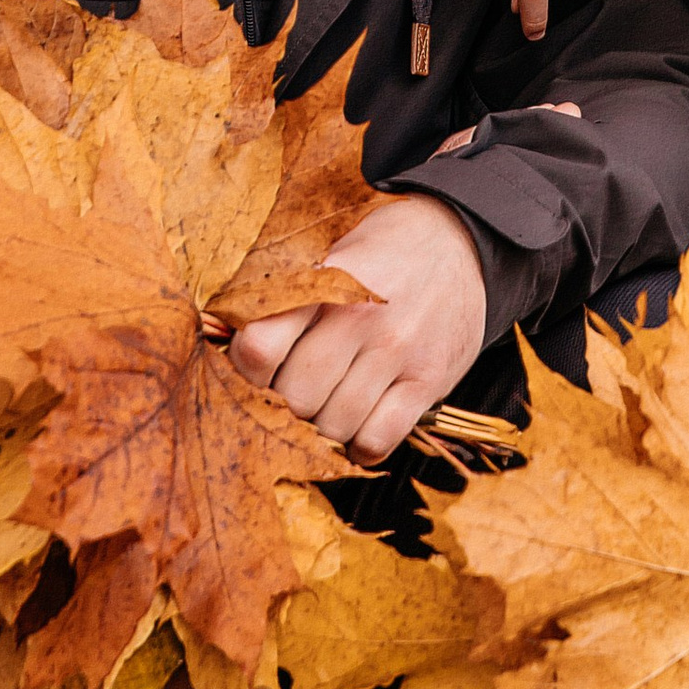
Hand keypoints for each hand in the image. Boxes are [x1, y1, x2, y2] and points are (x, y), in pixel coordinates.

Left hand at [227, 192, 487, 461]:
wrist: (460, 242)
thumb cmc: (380, 252)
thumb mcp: (329, 254)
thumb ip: (285, 297)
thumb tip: (229, 344)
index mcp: (324, 284)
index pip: (259, 348)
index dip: (246, 371)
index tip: (256, 370)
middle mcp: (360, 320)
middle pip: (294, 397)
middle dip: (285, 404)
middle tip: (295, 390)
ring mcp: (398, 353)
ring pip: (334, 424)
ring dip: (322, 426)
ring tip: (328, 404)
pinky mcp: (429, 381)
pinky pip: (378, 440)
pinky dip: (359, 445)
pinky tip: (357, 425)